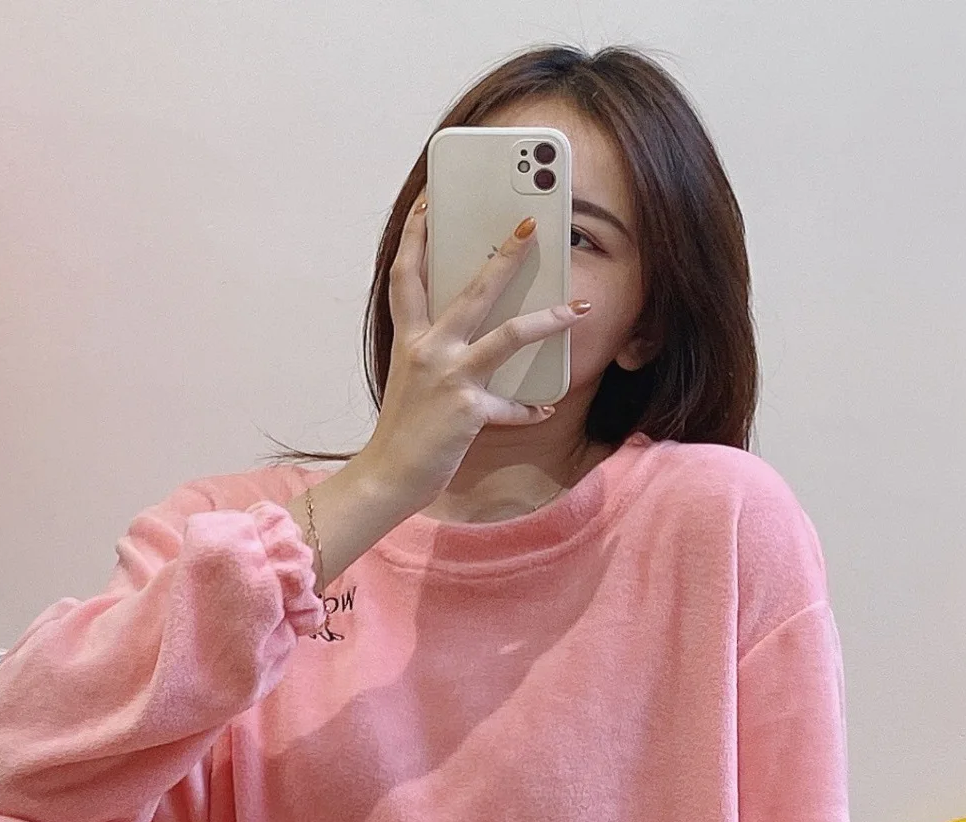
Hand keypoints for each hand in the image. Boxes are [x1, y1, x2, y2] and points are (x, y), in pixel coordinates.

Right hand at [352, 196, 586, 517]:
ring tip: (579, 307)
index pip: (406, 274)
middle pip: (471, 289)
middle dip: (504, 255)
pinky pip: (511, 406)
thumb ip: (433, 351)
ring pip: (507, 336)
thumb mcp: (409, 379)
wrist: (386, 476)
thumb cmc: (402, 430)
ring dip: (548, 320)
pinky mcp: (468, 409)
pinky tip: (546, 407)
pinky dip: (529, 408)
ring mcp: (448, 377)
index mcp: (409, 338)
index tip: (428, 200)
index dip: (416, 234)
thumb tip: (465, 334)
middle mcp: (426, 349)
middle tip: (531, 225)